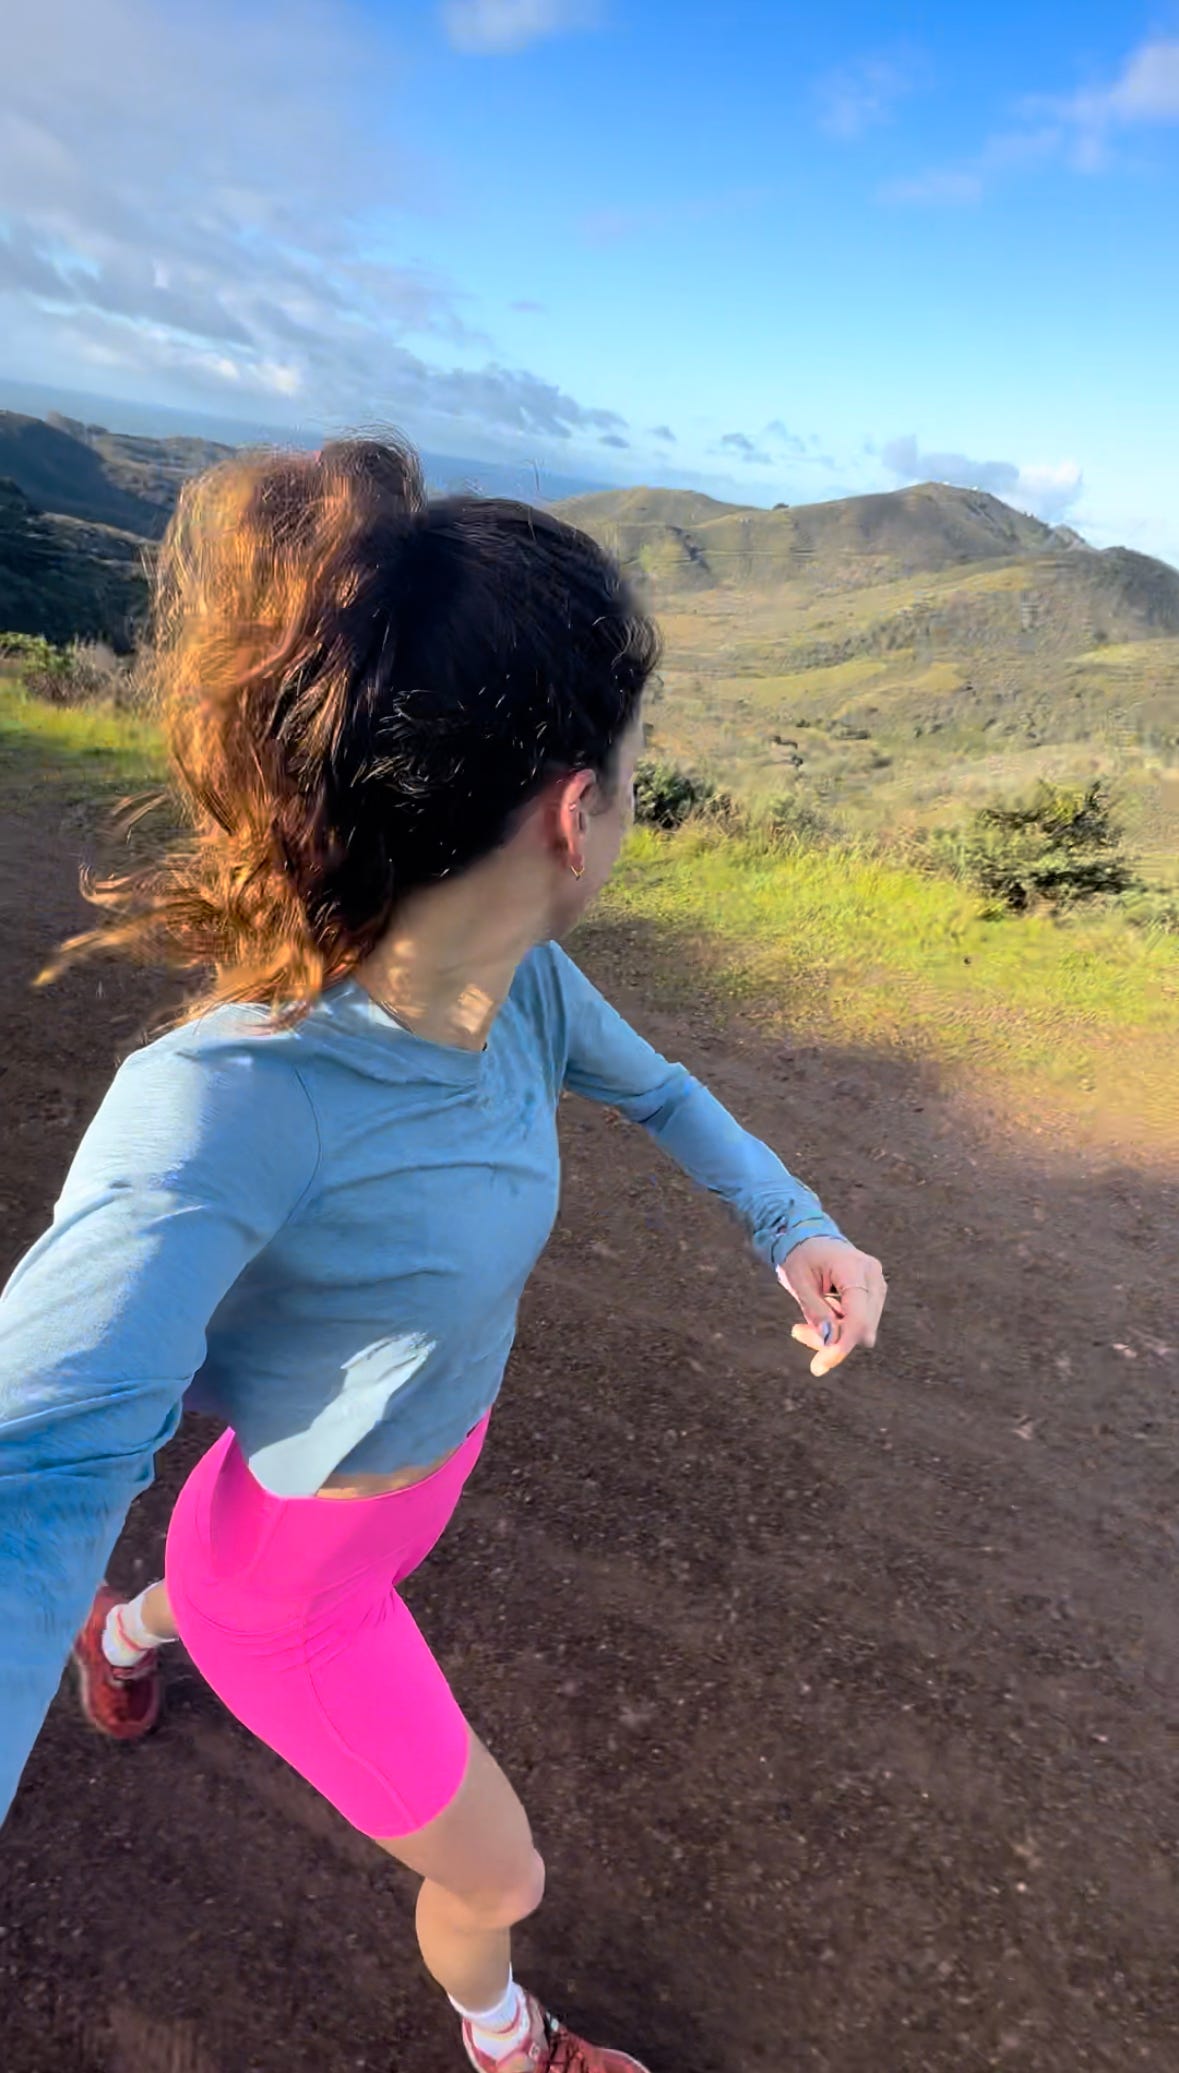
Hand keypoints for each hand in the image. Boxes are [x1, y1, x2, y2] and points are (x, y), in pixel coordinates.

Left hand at [778, 1235, 886, 1377]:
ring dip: (834, 1334)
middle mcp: (873, 1276)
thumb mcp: (799, 1282)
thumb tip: (832, 1342)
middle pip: (862, 1328)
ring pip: (862, 1329)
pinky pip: (860, 1322)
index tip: (819, 1367)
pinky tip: (820, 1315)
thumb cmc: (800, 1255)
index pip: (858, 1318)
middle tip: (797, 1331)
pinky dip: (839, 1327)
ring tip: (804, 1324)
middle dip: (831, 1339)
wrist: (809, 1236)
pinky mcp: (873, 1294)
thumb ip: (816, 1312)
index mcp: (855, 1269)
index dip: (841, 1346)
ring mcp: (877, 1285)